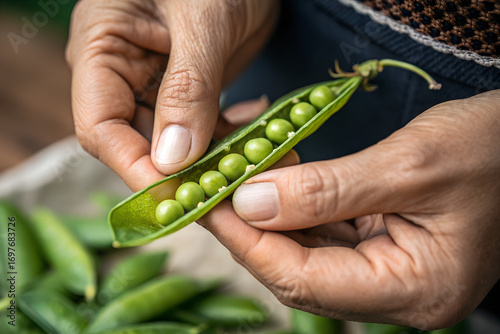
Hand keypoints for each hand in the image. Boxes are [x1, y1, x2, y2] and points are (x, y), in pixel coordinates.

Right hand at [66, 0, 278, 190]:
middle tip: (232, 196)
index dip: (137, 169)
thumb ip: (188, 88)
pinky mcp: (191, 92)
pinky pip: (204, 130)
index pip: (102, 129)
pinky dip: (230, 139)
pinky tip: (259, 133)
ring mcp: (159, 86)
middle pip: (141, 145)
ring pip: (178, 145)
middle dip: (186, 175)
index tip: (180, 198)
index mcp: (103, 51)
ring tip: (261, 162)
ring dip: (217, 161)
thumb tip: (174, 159)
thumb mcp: (203, 23)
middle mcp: (124, 75)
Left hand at [202, 90, 499, 329]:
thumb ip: (328, 189)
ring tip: (229, 180)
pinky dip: (292, 206)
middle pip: (298, 270)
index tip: (204, 204)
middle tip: (205, 190)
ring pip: (305, 251)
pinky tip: (270, 179)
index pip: (306, 280)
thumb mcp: (411, 165)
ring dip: (265, 215)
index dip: (248, 242)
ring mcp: (387, 270)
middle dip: (248, 228)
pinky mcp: (381, 245)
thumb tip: (251, 201)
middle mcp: (396, 291)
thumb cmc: (494, 151)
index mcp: (414, 290)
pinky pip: (323, 232)